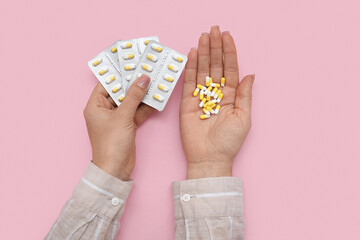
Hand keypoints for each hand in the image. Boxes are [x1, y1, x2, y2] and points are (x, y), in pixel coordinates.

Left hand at [83, 75, 153, 179]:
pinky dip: (145, 107)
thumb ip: (134, 96)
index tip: (131, 63)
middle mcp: (105, 110)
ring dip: (142, 95)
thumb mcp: (123, 116)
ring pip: (130, 101)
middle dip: (134, 83)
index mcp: (95, 105)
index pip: (106, 83)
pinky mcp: (127, 125)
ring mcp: (117, 118)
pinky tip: (156, 98)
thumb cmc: (111, 144)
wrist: (116, 169)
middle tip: (146, 70)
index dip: (118, 73)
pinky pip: (136, 112)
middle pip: (120, 91)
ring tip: (154, 81)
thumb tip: (143, 79)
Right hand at [180, 26, 253, 178]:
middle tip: (214, 30)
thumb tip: (251, 74)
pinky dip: (190, 68)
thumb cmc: (229, 142)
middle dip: (215, 48)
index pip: (230, 69)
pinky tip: (192, 54)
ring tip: (204, 37)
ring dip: (203, 53)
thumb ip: (245, 95)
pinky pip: (189, 82)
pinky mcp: (187, 103)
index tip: (227, 36)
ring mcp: (201, 97)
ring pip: (202, 70)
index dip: (229, 52)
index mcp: (231, 96)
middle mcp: (216, 94)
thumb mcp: (244, 117)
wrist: (209, 158)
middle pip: (215, 66)